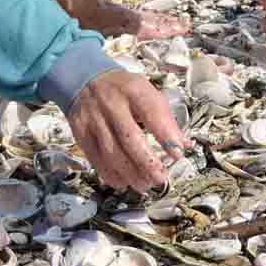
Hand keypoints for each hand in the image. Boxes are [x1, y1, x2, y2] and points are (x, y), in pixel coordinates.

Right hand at [68, 69, 190, 192]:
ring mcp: (94, 120)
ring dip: (130, 174)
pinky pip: (96, 159)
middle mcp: (112, 104)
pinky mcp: (81, 133)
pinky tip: (124, 182)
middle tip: (160, 179)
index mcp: (134, 90)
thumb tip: (185, 145)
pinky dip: (111, 174)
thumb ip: (165, 118)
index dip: (166, 135)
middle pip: (129, 138)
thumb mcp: (147, 93)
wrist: (85, 80)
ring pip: (112, 153)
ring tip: (145, 185)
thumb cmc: (125, 90)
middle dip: (147, 163)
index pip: (152, 113)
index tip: (178, 154)